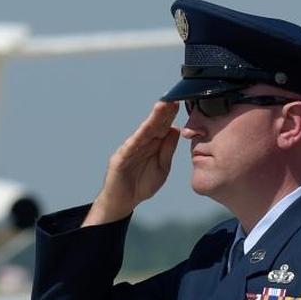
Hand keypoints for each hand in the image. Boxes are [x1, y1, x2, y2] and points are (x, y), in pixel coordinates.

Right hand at [84, 101, 179, 225]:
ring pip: (143, 132)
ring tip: (162, 106)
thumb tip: (175, 129)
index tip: (180, 102)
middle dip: (164, 111)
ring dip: (153, 119)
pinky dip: (138, 137)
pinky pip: (131, 147)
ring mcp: (129, 150)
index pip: (163, 127)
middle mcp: (140, 144)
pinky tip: (146, 128)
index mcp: (151, 146)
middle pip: (154, 125)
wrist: (124, 202)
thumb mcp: (162, 167)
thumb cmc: (141, 184)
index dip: (170, 115)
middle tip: (174, 98)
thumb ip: (167, 149)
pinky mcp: (120, 160)